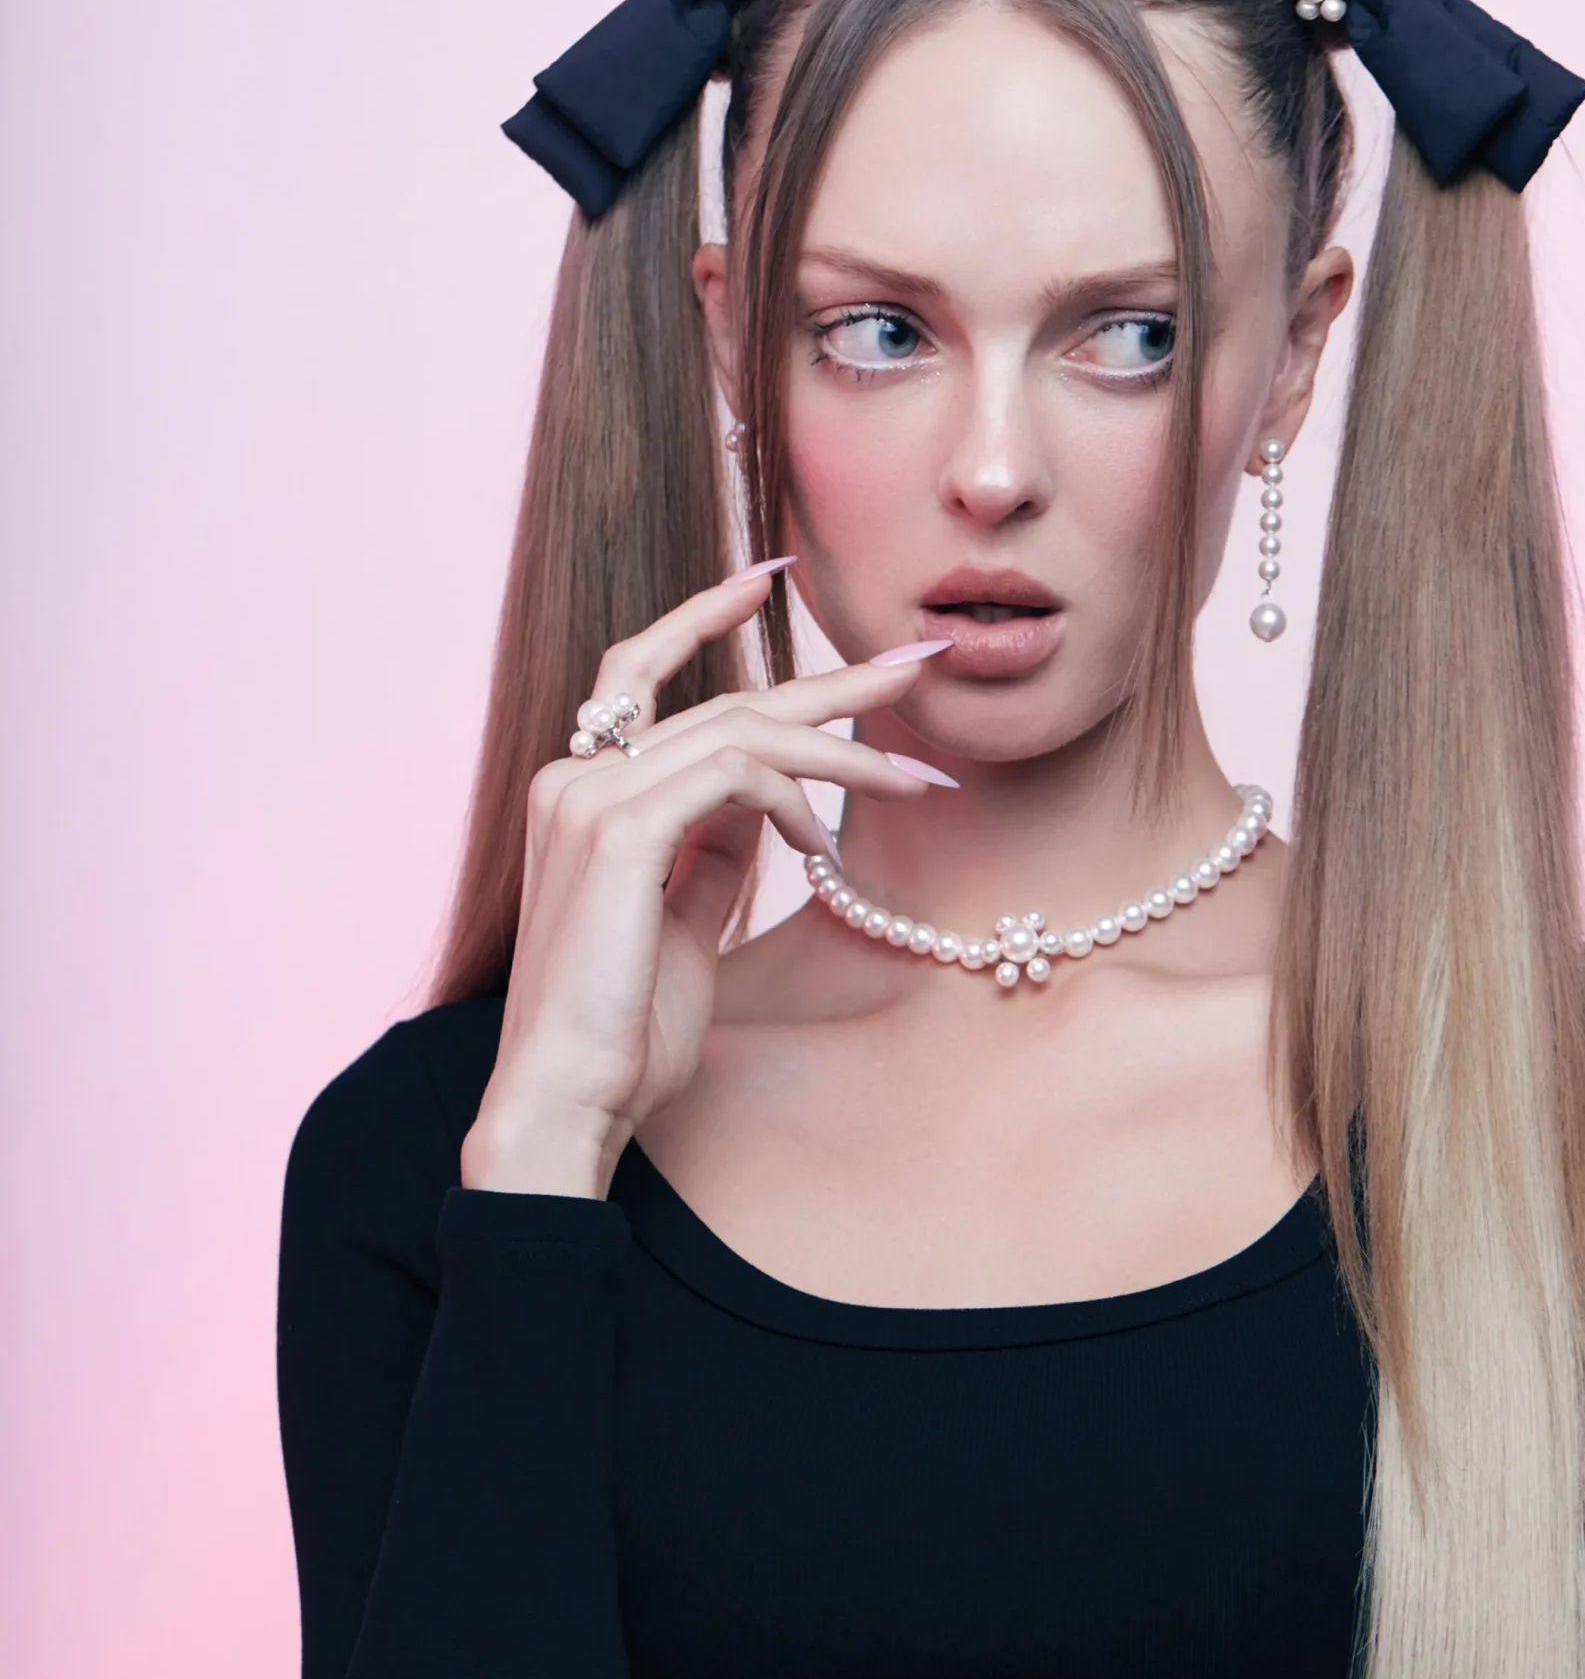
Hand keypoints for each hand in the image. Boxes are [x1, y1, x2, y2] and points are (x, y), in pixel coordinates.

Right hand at [463, 562, 947, 1196]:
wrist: (570, 1095)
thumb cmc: (625, 1029)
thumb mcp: (684, 923)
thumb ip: (714, 853)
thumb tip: (770, 807)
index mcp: (581, 792)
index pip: (642, 672)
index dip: (705, 620)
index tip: (770, 583)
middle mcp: (574, 777)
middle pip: (721, 698)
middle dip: (831, 680)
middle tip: (920, 660)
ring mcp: (587, 797)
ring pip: (741, 730)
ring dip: (843, 751)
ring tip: (916, 776)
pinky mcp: (616, 829)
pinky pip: (733, 776)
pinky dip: (795, 798)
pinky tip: (824, 844)